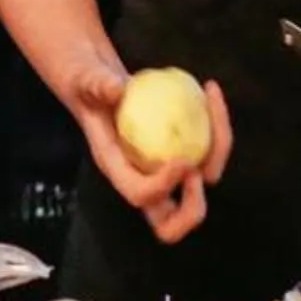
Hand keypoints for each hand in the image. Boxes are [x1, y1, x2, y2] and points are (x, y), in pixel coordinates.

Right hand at [68, 59, 231, 243]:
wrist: (96, 79)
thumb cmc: (85, 83)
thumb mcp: (83, 79)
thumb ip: (96, 84)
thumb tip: (116, 90)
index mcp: (115, 167)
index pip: (139, 194)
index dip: (164, 186)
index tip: (182, 160)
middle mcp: (141, 176)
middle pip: (169, 221)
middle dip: (193, 208)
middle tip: (198, 169)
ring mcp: (162, 168)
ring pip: (199, 185)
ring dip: (217, 153)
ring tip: (213, 105)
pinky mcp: (179, 151)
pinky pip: (207, 152)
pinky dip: (217, 128)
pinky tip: (210, 89)